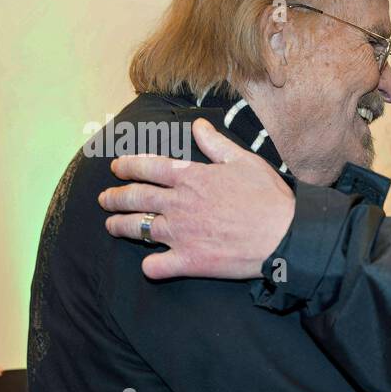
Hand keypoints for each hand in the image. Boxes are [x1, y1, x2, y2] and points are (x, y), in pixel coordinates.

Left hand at [98, 118, 293, 280]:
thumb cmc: (269, 197)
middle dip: (114, 197)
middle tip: (105, 199)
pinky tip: (150, 264)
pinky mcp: (189, 261)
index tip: (117, 168)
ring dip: (119, 226)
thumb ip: (216, 144)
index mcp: (191, 178)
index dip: (127, 166)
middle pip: (134, 198)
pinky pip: (156, 266)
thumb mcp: (244, 161)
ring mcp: (181, 234)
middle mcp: (178, 204)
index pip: (147, 167)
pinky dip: (150, 265)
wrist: (285, 235)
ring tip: (111, 225)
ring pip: (136, 229)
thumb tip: (197, 125)